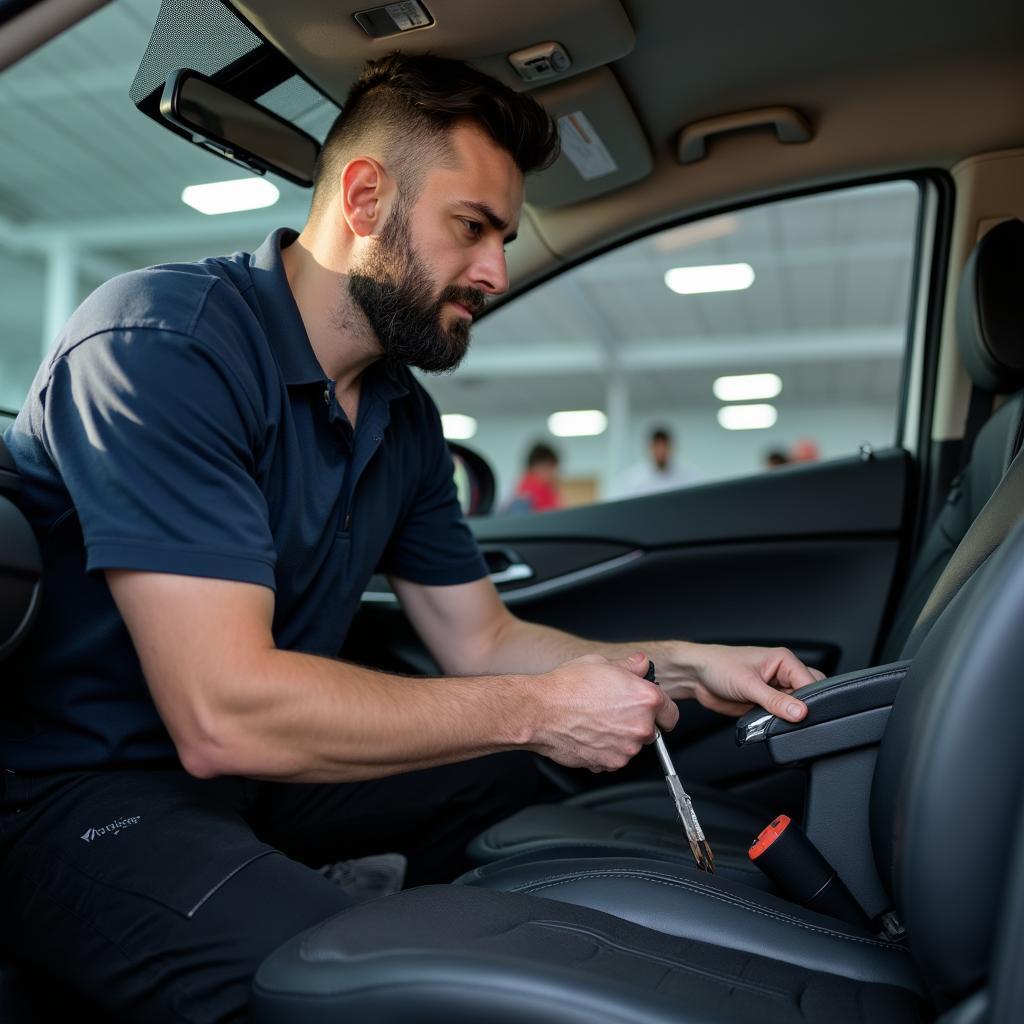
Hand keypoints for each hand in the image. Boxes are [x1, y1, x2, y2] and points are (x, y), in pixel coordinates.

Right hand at [529, 652, 677, 771]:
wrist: (540, 711)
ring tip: (596, 721)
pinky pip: (614, 758)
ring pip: (631, 745)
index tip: (654, 712)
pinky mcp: (611, 763)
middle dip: (635, 722)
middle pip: (651, 730)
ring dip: (620, 737)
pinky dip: (606, 750)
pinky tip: (589, 734)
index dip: (660, 710)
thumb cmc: (566, 686)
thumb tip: (640, 664)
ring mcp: (627, 748)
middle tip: (612, 711)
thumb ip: (629, 666)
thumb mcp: (601, 662)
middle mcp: (641, 725)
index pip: (671, 712)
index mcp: (645, 698)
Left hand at [665, 644, 824, 721]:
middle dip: (802, 709)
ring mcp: (775, 690)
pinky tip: (767, 722)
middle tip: (788, 717)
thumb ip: (775, 700)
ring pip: (795, 709)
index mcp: (784, 660)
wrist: (697, 676)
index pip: (811, 681)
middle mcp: (782, 674)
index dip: (811, 700)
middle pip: (808, 695)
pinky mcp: (766, 704)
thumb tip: (799, 712)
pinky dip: (777, 723)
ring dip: (787, 717)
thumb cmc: (718, 666)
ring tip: (771, 718)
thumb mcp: (748, 683)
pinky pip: (780, 717)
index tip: (804, 715)